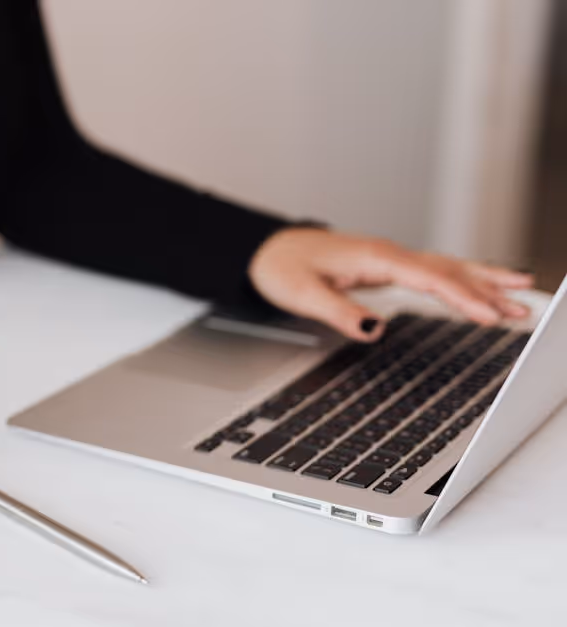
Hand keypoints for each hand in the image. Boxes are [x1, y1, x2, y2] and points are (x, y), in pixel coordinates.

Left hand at [249, 228, 532, 341]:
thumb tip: (374, 329)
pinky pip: (434, 271)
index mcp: (375, 257)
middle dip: (488, 290)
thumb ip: (339, 312)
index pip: (429, 278)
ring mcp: (390, 259)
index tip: (489, 315)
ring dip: (484, 282)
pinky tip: (483, 285)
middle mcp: (388, 254)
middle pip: (448, 271)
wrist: (268, 250)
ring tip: (522, 294)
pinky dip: (463, 278)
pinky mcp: (388, 267)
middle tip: (524, 309)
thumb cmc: (282, 268)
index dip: (462, 297)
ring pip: (446, 268)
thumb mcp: (303, 295)